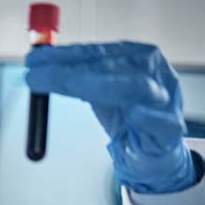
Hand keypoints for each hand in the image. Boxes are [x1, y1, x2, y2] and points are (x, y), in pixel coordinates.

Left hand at [25, 41, 195, 193]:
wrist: (151, 152)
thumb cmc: (124, 115)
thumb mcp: (96, 91)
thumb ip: (72, 77)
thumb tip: (35, 63)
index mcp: (137, 59)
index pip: (99, 52)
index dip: (65, 55)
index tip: (35, 60)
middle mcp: (154, 75)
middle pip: (113, 67)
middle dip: (72, 70)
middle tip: (36, 74)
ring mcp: (165, 103)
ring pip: (137, 88)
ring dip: (100, 85)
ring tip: (67, 84)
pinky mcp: (169, 132)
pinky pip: (162, 124)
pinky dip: (149, 118)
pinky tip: (135, 114)